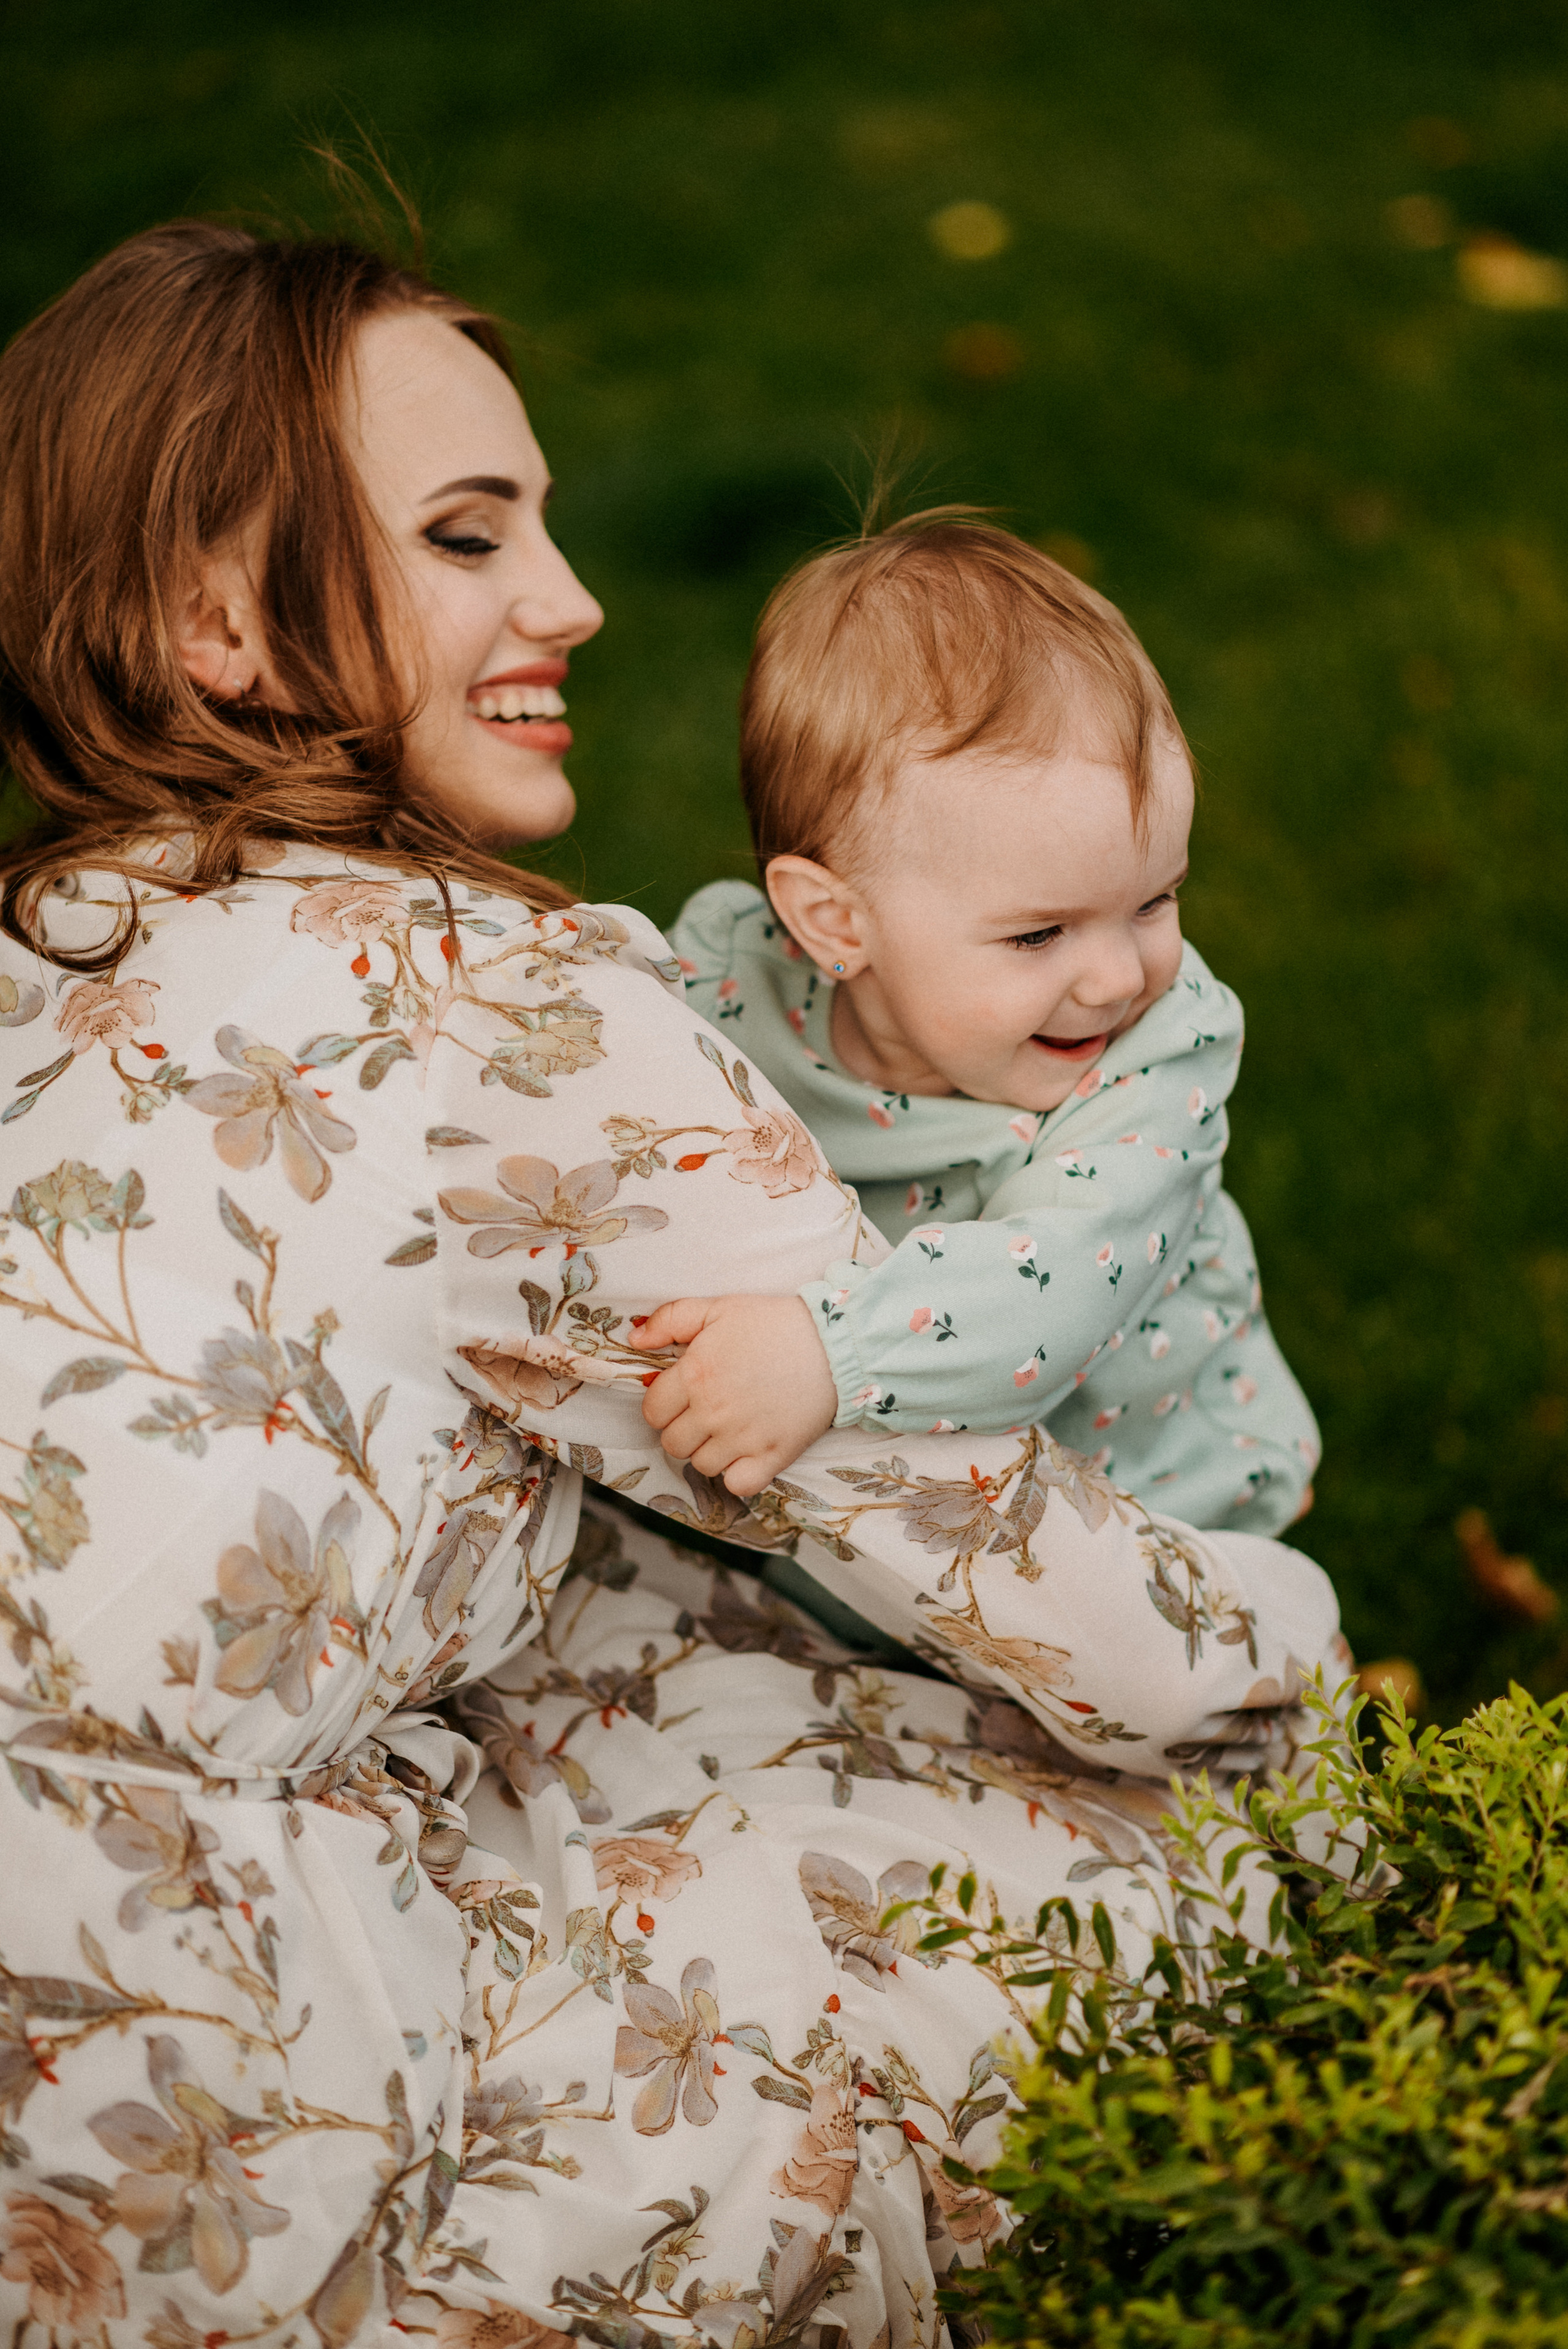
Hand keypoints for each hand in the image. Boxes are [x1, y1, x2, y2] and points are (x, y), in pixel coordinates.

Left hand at [629, 1293, 838, 1497]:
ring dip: (708, 1451)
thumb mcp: (718, 1308)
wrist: (834, 1344)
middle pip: (672, 1443)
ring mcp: (742, 1438)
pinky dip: (737, 1475)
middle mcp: (713, 1411)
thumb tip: (635, 1337)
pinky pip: (737, 1485)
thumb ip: (670, 1320)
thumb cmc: (773, 1324)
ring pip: (701, 1465)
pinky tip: (746, 1453)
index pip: (652, 1411)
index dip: (663, 1405)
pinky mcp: (772, 1456)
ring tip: (728, 1430)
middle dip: (683, 1429)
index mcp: (695, 1374)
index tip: (682, 1397)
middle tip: (705, 1413)